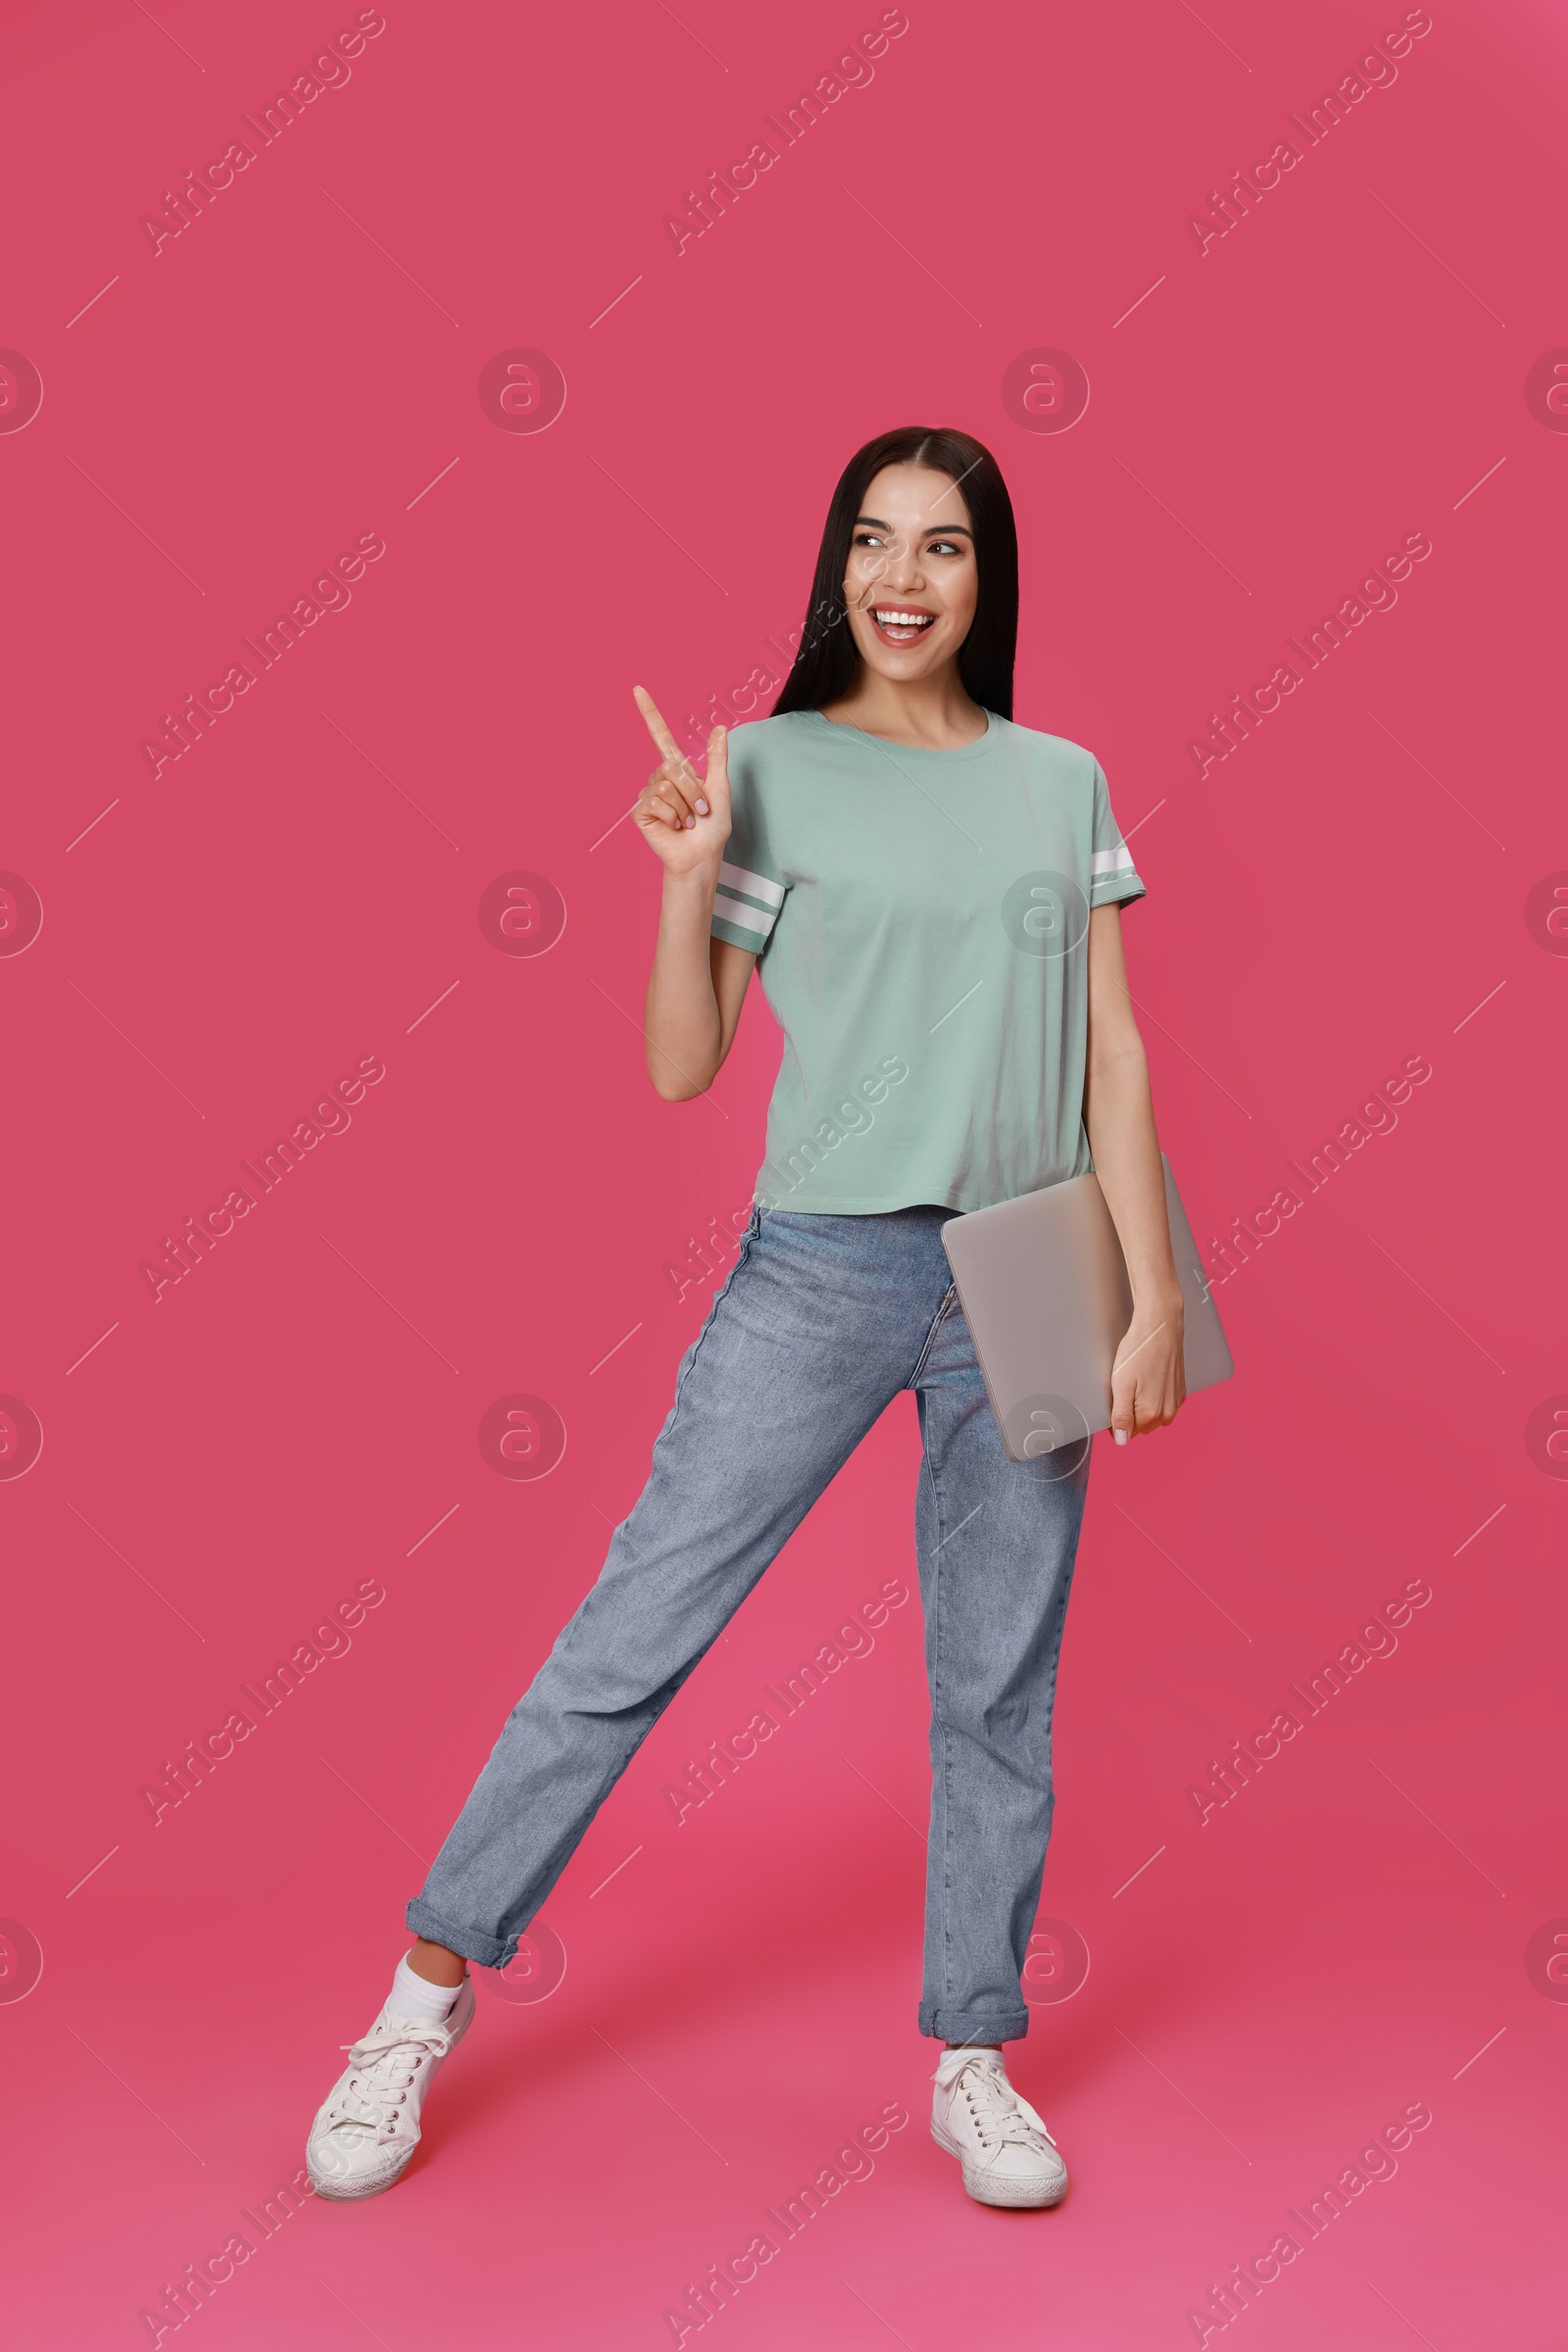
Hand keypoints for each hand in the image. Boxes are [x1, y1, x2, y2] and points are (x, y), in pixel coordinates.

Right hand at [631, 687, 730, 877]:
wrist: (701, 856)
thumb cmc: (712, 828)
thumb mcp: (721, 789)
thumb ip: (717, 758)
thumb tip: (720, 728)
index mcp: (679, 771)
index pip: (661, 737)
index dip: (650, 713)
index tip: (638, 690)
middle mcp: (661, 779)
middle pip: (671, 767)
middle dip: (691, 789)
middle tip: (699, 810)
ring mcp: (649, 795)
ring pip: (665, 786)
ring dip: (684, 806)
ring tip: (688, 821)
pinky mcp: (641, 812)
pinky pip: (656, 801)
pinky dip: (671, 816)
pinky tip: (674, 827)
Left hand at [1109, 1300, 1185, 1443]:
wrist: (1161, 1326)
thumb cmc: (1139, 1351)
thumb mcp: (1121, 1384)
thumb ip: (1121, 1416)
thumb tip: (1121, 1441)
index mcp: (1151, 1413)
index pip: (1127, 1432)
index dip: (1115, 1418)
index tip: (1113, 1399)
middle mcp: (1167, 1412)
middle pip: (1140, 1425)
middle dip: (1130, 1412)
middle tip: (1124, 1387)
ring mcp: (1176, 1401)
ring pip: (1152, 1416)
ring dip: (1142, 1405)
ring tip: (1137, 1381)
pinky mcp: (1180, 1390)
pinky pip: (1163, 1404)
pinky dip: (1154, 1396)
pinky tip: (1148, 1378)